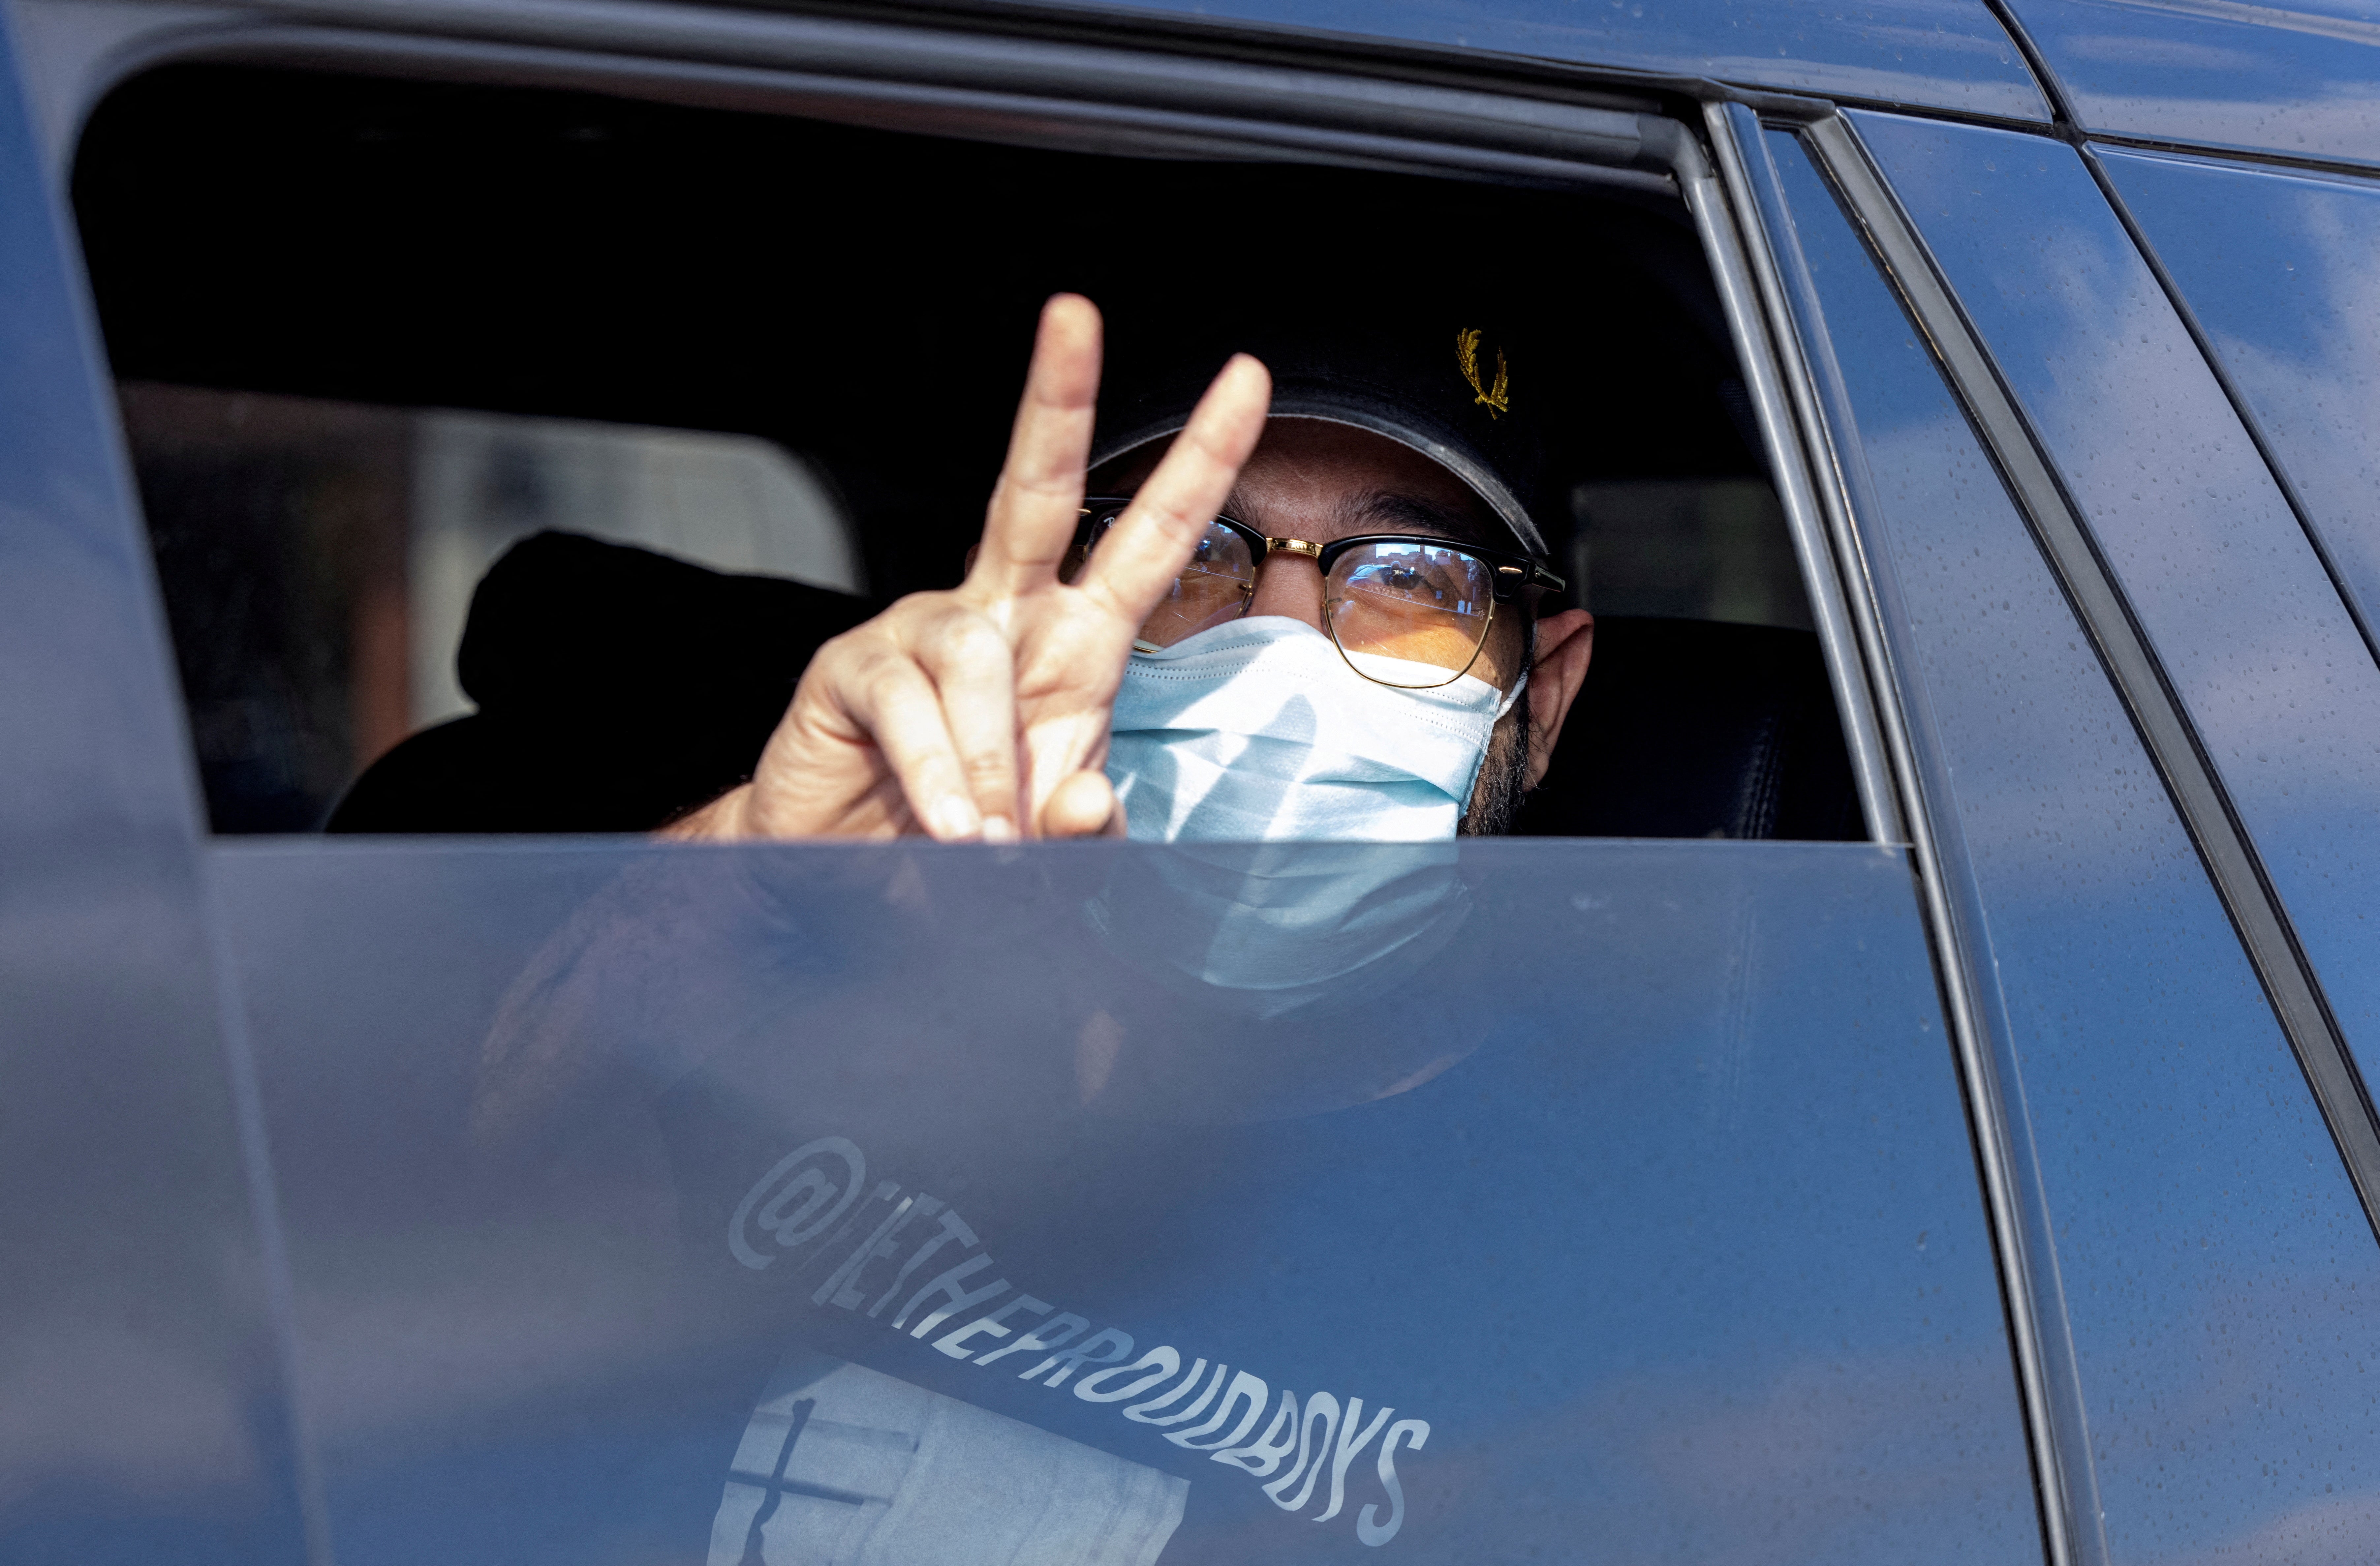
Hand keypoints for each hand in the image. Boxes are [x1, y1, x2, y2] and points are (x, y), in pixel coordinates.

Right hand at [669, 295, 1272, 841]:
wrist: (847, 878)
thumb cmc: (968, 846)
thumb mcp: (1051, 846)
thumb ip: (1084, 830)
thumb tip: (1085, 802)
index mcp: (1074, 641)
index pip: (1149, 535)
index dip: (1199, 462)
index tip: (1248, 378)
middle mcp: (1002, 614)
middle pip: (1036, 490)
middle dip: (1057, 401)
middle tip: (1074, 312)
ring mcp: (923, 632)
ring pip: (976, 657)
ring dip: (990, 765)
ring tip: (983, 844)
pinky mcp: (854, 669)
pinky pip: (913, 708)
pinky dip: (937, 777)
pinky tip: (948, 829)